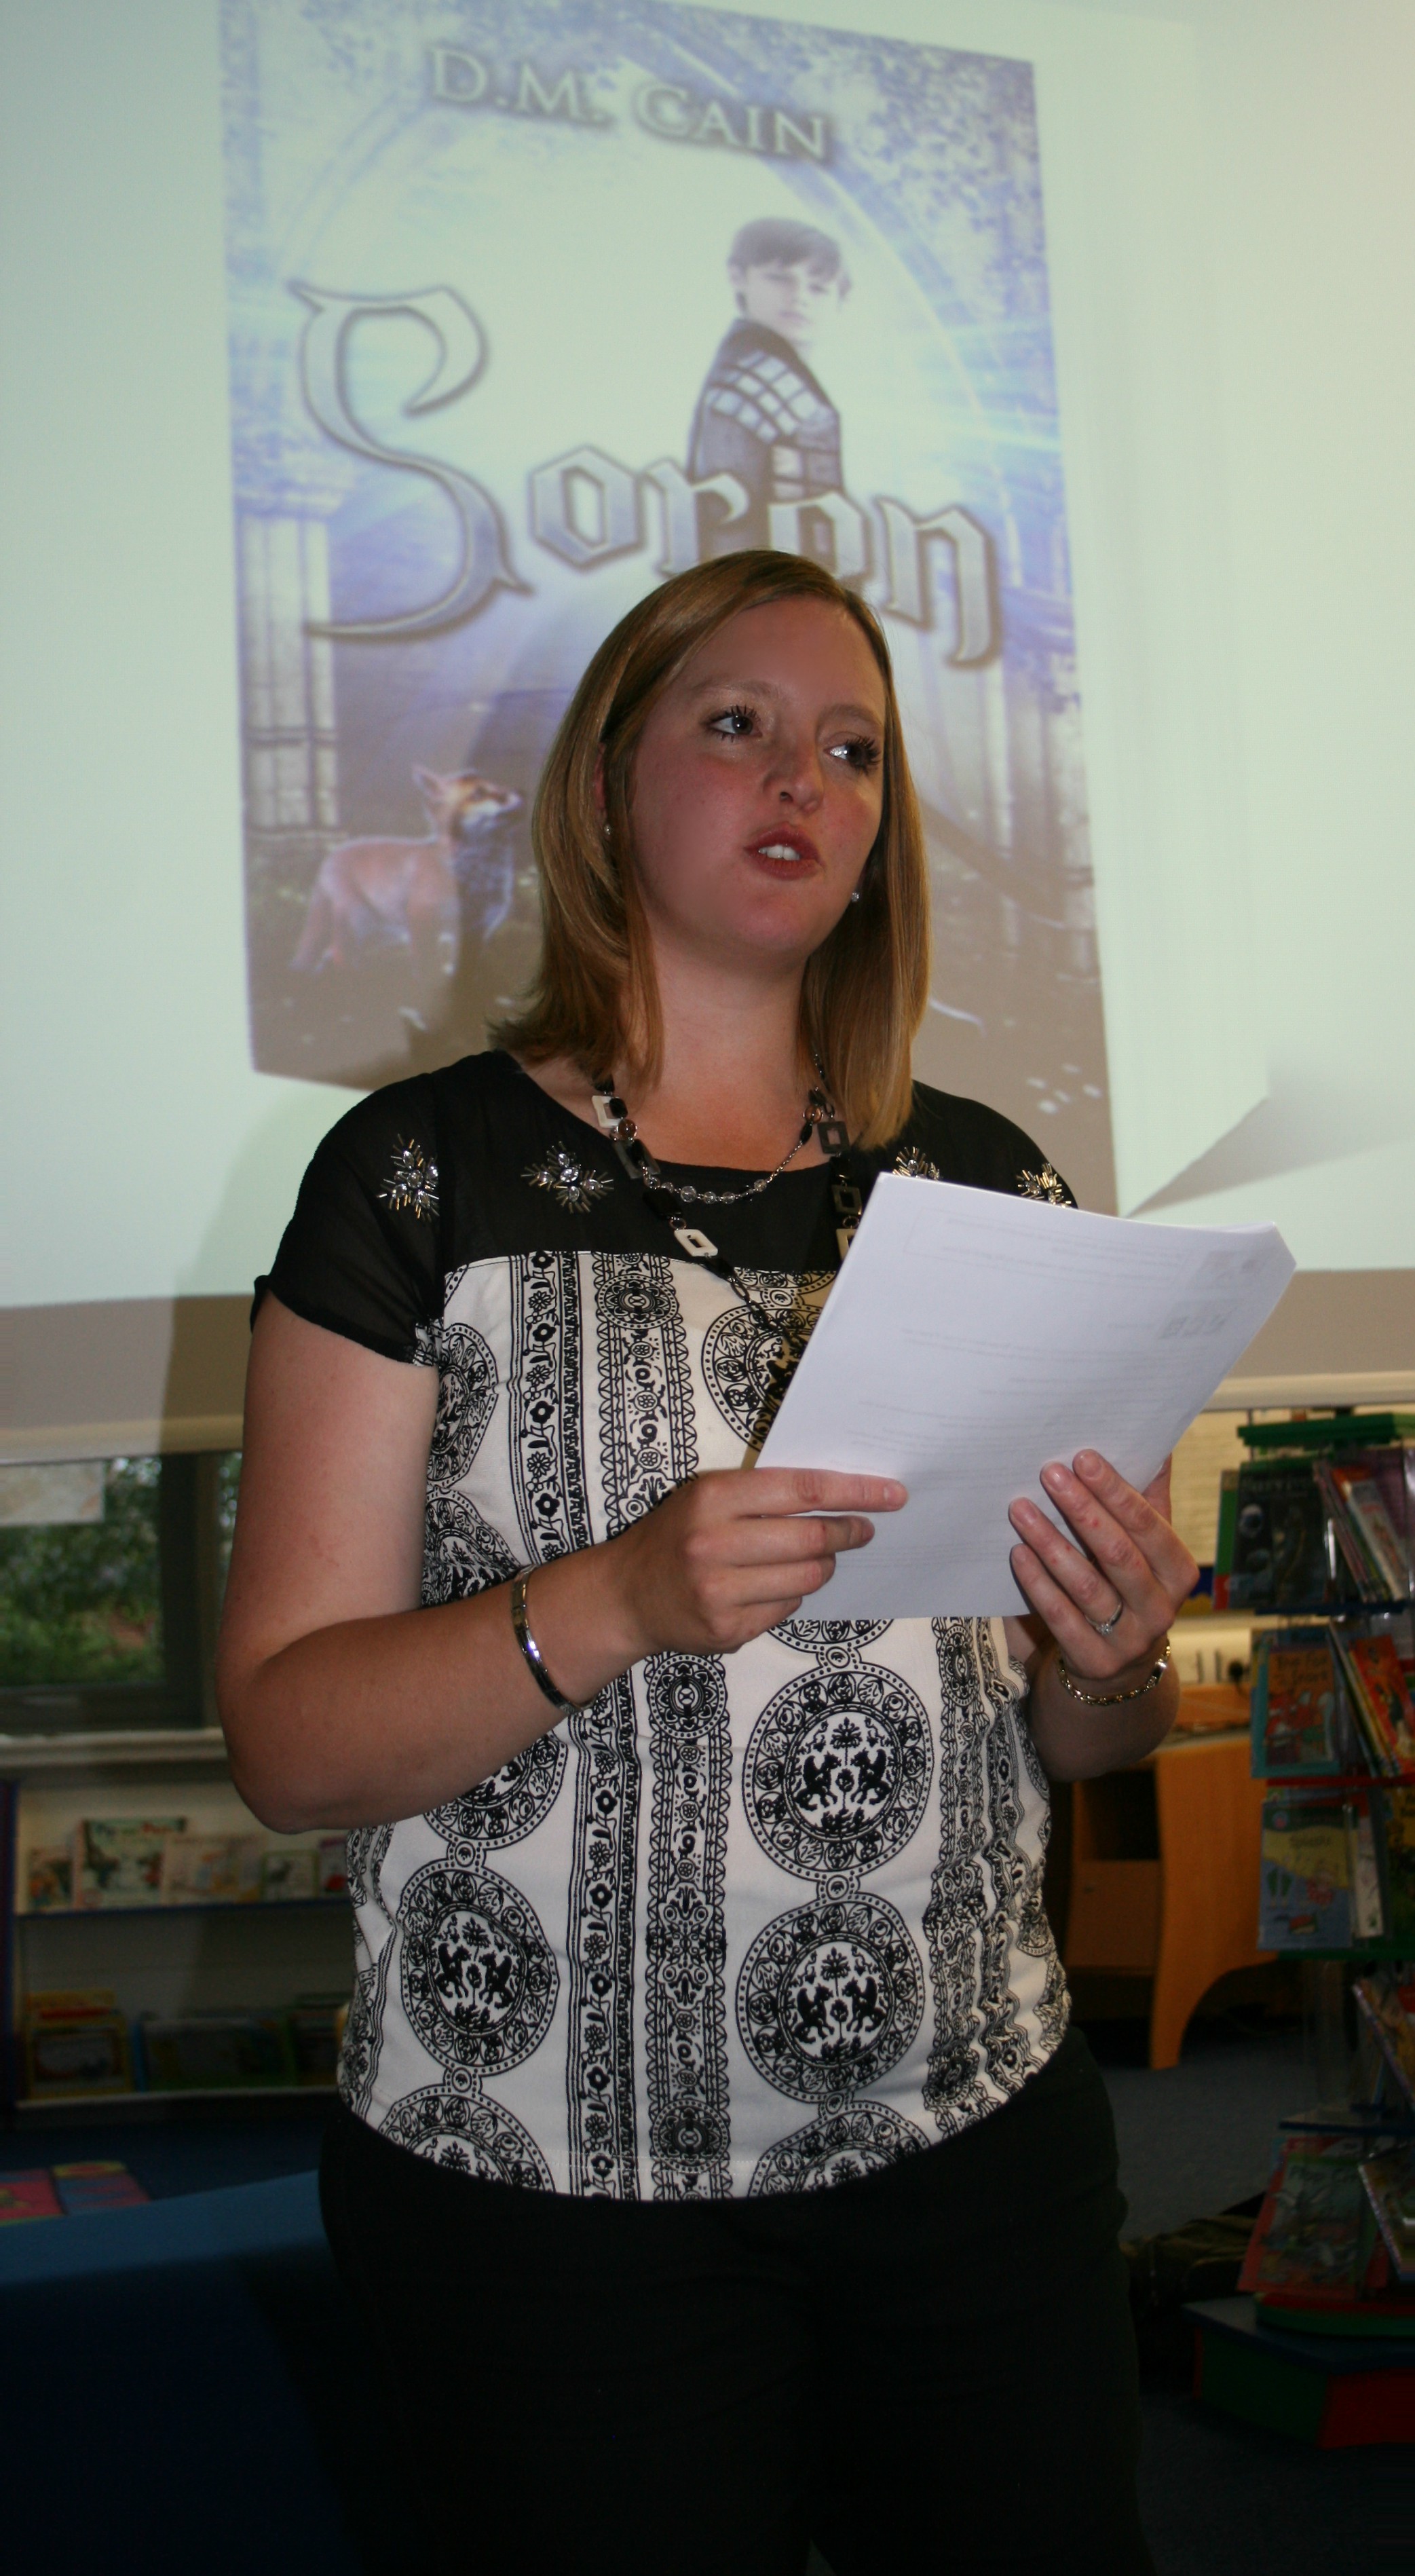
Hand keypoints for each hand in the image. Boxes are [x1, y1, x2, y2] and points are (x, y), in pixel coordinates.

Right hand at [603, 1467, 905, 1659]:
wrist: (625, 1595)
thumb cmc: (676, 1537)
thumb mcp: (707, 1498)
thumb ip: (764, 1495)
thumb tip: (840, 1495)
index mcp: (713, 1498)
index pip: (803, 1490)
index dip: (855, 1492)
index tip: (891, 1494)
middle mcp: (714, 1544)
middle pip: (812, 1538)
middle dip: (850, 1533)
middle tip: (865, 1530)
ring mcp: (720, 1592)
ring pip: (807, 1577)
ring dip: (823, 1567)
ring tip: (815, 1559)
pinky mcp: (727, 1630)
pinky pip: (787, 1608)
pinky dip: (793, 1594)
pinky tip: (773, 1586)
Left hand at [1006, 1451, 1196, 1684]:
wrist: (1119, 1668)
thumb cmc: (1129, 1588)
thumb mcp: (1148, 1551)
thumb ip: (1150, 1502)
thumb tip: (1158, 1445)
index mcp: (1180, 1572)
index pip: (1150, 1525)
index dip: (1116, 1491)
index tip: (1083, 1457)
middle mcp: (1161, 1608)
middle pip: (1119, 1553)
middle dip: (1082, 1509)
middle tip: (1049, 1473)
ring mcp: (1129, 1639)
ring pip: (1086, 1585)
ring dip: (1050, 1542)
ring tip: (1020, 1508)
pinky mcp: (1095, 1660)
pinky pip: (1062, 1617)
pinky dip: (1038, 1583)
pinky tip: (1018, 1553)